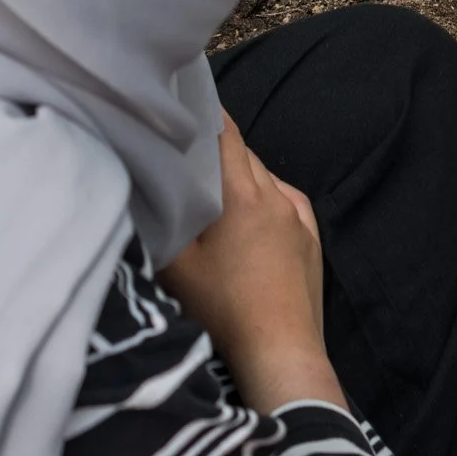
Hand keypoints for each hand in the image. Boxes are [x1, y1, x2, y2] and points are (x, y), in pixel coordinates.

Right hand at [159, 116, 342, 414]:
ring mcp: (300, 219)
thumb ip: (159, 221)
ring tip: (213, 192)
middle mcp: (277, 196)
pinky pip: (287, 204)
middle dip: (216, 151)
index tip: (183, 103)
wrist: (280, 353)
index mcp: (243, 193)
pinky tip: (250, 218)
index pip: (226, 133)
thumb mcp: (175, 266)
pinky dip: (265, 201)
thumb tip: (143, 188)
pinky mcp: (313, 241)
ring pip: (266, 180)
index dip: (205, 114)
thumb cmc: (222, 310)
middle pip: (244, 156)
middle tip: (186, 154)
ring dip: (241, 178)